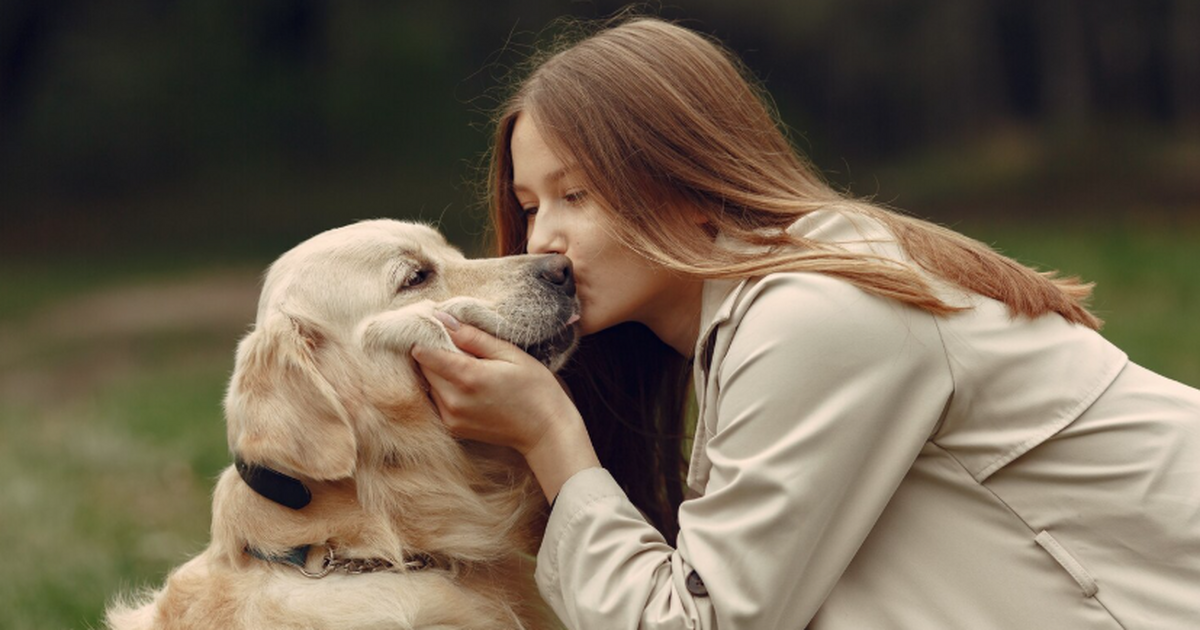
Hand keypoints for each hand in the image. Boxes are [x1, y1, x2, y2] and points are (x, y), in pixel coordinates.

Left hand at [411, 312, 599, 499]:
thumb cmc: (535, 388)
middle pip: (424, 368)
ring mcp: (451, 417)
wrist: (545, 431)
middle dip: (435, 353)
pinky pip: (437, 400)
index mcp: (467, 377)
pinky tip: (469, 385)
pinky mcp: (453, 427)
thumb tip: (443, 318)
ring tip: (469, 366)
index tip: (439, 328)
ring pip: (430, 384)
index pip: (424, 352)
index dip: (428, 337)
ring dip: (440, 372)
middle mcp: (453, 400)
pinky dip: (445, 389)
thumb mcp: (510, 354)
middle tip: (461, 346)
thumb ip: (474, 337)